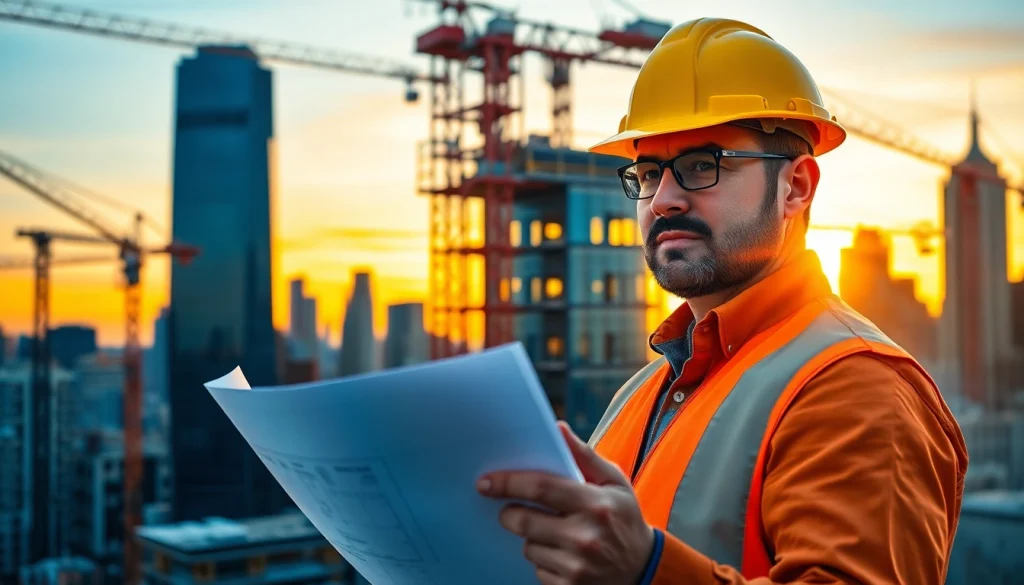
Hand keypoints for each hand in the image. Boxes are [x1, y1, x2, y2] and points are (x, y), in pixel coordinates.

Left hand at [477, 421, 654, 584]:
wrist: (644, 569)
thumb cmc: (624, 518)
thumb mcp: (614, 482)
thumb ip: (585, 456)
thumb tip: (558, 429)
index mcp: (595, 504)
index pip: (541, 488)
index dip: (508, 483)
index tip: (486, 482)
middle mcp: (585, 537)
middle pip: (524, 521)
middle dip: (510, 513)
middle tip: (513, 510)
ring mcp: (577, 566)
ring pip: (528, 547)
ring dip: (532, 538)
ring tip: (555, 534)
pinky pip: (537, 569)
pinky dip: (543, 560)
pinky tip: (564, 555)